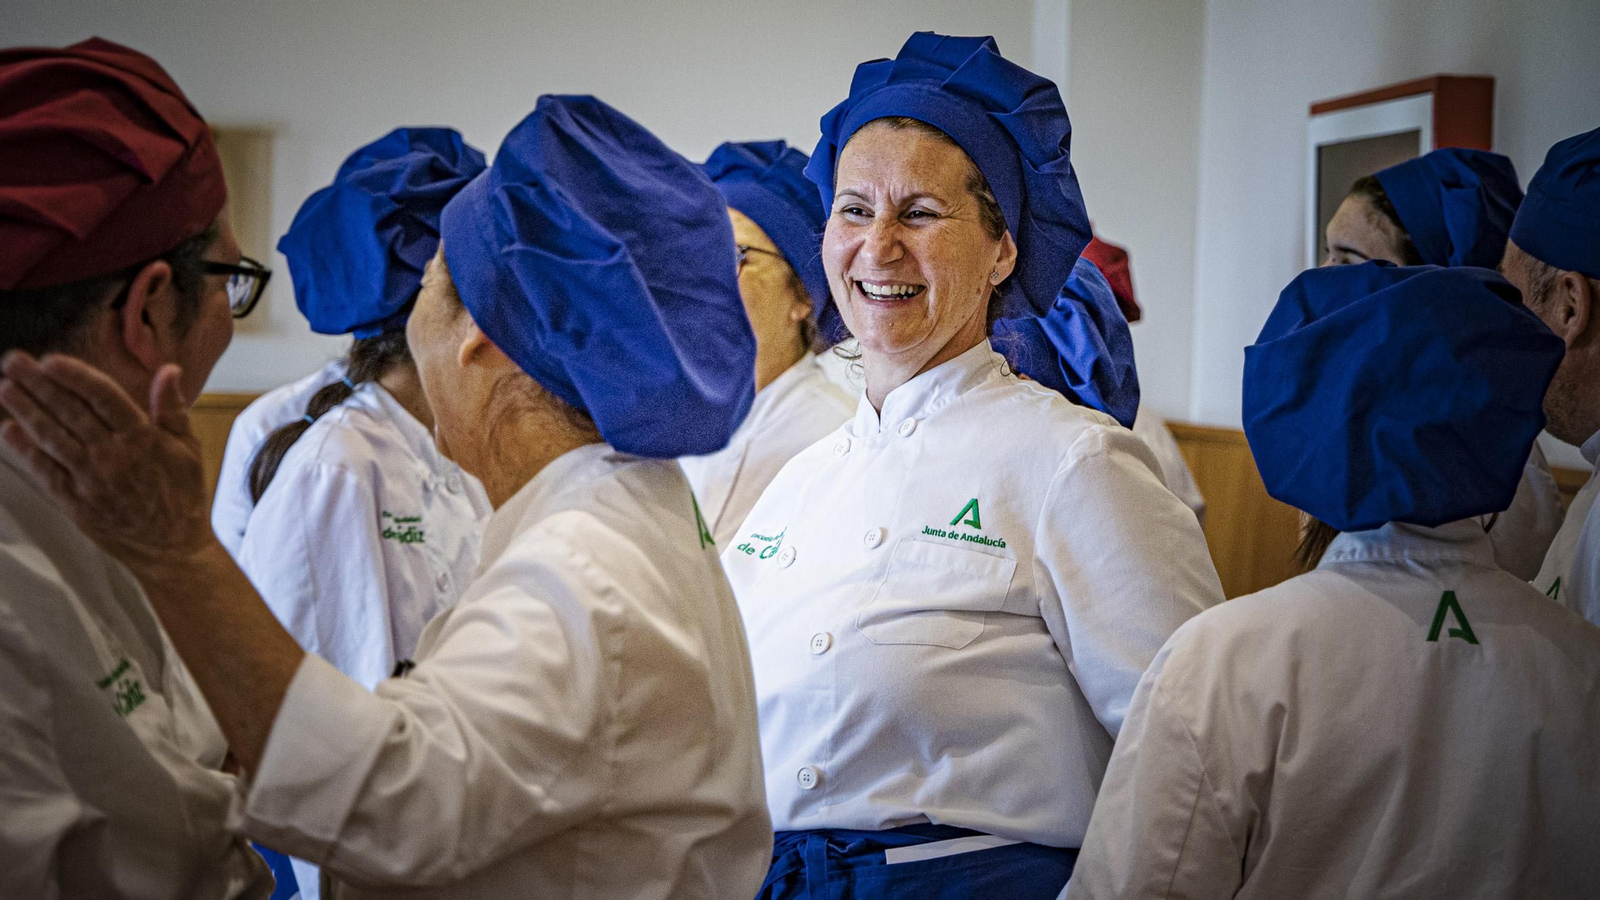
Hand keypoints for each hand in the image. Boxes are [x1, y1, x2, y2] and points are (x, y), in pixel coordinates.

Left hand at [0, 352, 214, 571]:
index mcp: (144, 439)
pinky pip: (45, 472)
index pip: (104, 397)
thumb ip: (174, 408)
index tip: (51, 360)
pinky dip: (26, 451)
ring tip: (5, 388)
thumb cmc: (183, 496)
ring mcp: (92, 480)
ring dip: (26, 411)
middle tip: (13, 362)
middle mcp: (114, 457)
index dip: (75, 376)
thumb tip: (169, 369)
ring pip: (52, 438)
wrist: (173, 550)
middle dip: (38, 385)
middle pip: (70, 412)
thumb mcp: (189, 449)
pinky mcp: (76, 503)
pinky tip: (10, 430)